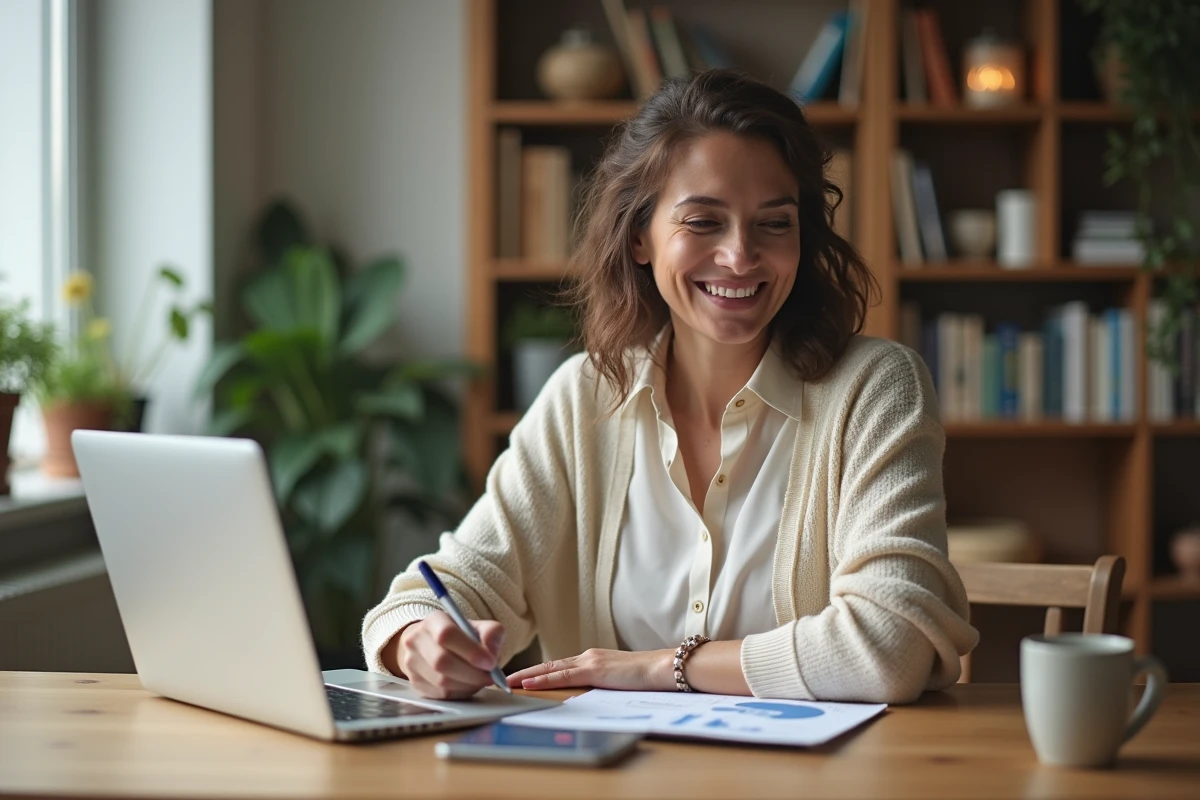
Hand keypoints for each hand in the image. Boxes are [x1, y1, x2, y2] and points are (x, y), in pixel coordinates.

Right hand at [395, 611, 504, 699]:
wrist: (432, 644)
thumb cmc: (459, 636)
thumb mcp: (477, 627)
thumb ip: (491, 633)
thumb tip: (492, 654)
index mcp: (433, 621)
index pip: (447, 635)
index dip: (470, 651)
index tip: (490, 662)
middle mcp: (416, 640)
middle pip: (442, 662)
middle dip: (472, 674)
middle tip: (490, 677)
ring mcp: (411, 663)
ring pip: (441, 682)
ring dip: (467, 685)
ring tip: (480, 680)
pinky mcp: (414, 683)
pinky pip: (440, 694)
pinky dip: (459, 693)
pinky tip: (467, 685)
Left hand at [507, 648, 674, 691]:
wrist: (664, 668)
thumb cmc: (647, 676)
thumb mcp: (619, 680)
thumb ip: (603, 683)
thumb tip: (591, 694)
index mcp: (594, 659)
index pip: (559, 665)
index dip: (539, 672)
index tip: (520, 677)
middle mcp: (588, 656)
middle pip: (549, 665)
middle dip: (526, 673)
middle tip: (503, 679)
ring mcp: (590, 661)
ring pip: (551, 669)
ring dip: (527, 676)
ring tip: (507, 682)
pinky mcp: (594, 671)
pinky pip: (562, 676)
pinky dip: (542, 680)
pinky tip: (526, 684)